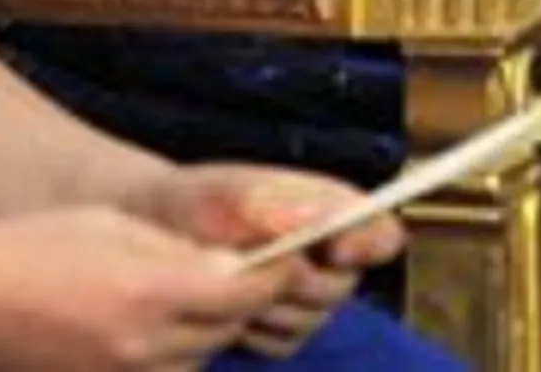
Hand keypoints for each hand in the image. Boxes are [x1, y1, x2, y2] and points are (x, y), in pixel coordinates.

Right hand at [0, 206, 291, 368]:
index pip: (245, 293)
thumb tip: (232, 266)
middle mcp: (142, 346)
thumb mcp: (109, 225)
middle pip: (225, 330)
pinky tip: (145, 328)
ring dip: (202, 333)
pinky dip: (167, 357)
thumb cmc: (24, 247)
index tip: (279, 260)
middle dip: (236, 303)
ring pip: (196, 361)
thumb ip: (176, 250)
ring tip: (176, 299)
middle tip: (231, 275)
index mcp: (148, 291)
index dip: (270, 276)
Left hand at [117, 163, 400, 357]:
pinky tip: (226, 308)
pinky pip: (285, 344)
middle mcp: (329, 253)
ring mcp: (308, 294)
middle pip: (345, 287)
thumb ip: (278, 208)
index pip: (383, 234)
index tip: (337, 250)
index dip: (370, 245)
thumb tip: (322, 220)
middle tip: (252, 266)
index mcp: (332, 210)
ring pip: (313, 321)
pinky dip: (255, 331)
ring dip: (270, 308)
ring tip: (230, 282)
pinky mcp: (283, 326)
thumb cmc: (197, 203)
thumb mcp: (232, 196)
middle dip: (298, 283)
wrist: (157, 233)